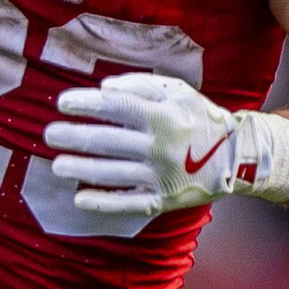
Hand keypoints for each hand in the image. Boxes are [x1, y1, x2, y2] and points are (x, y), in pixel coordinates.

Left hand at [45, 72, 288, 215]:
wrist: (238, 156)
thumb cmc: (200, 118)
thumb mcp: (179, 91)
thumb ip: (142, 85)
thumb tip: (104, 88)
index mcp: (164, 115)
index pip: (115, 106)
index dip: (85, 103)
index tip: (62, 103)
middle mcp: (161, 146)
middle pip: (107, 140)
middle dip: (73, 136)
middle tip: (50, 134)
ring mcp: (161, 175)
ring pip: (112, 172)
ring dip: (80, 168)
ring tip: (58, 164)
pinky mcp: (164, 200)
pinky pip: (127, 203)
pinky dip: (102, 202)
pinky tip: (80, 198)